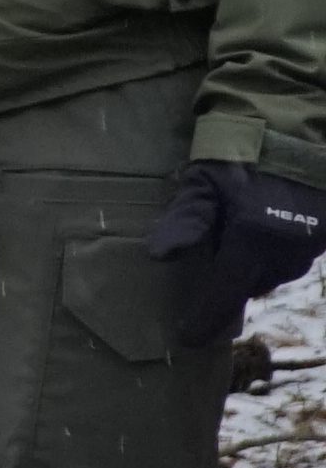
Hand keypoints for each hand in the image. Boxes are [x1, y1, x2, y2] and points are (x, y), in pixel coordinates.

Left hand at [145, 158, 325, 344]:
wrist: (297, 128)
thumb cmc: (242, 154)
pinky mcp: (325, 236)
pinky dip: (274, 249)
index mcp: (252, 240)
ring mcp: (311, 246)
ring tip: (237, 230)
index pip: (223, 296)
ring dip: (253, 263)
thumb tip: (159, 256)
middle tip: (211, 257)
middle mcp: (285, 251)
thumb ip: (185, 221)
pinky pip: (292, 256)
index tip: (187, 340)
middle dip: (227, 279)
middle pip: (248, 285)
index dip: (204, 321)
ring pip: (272, 272)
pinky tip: (263, 223)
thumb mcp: (203, 182)